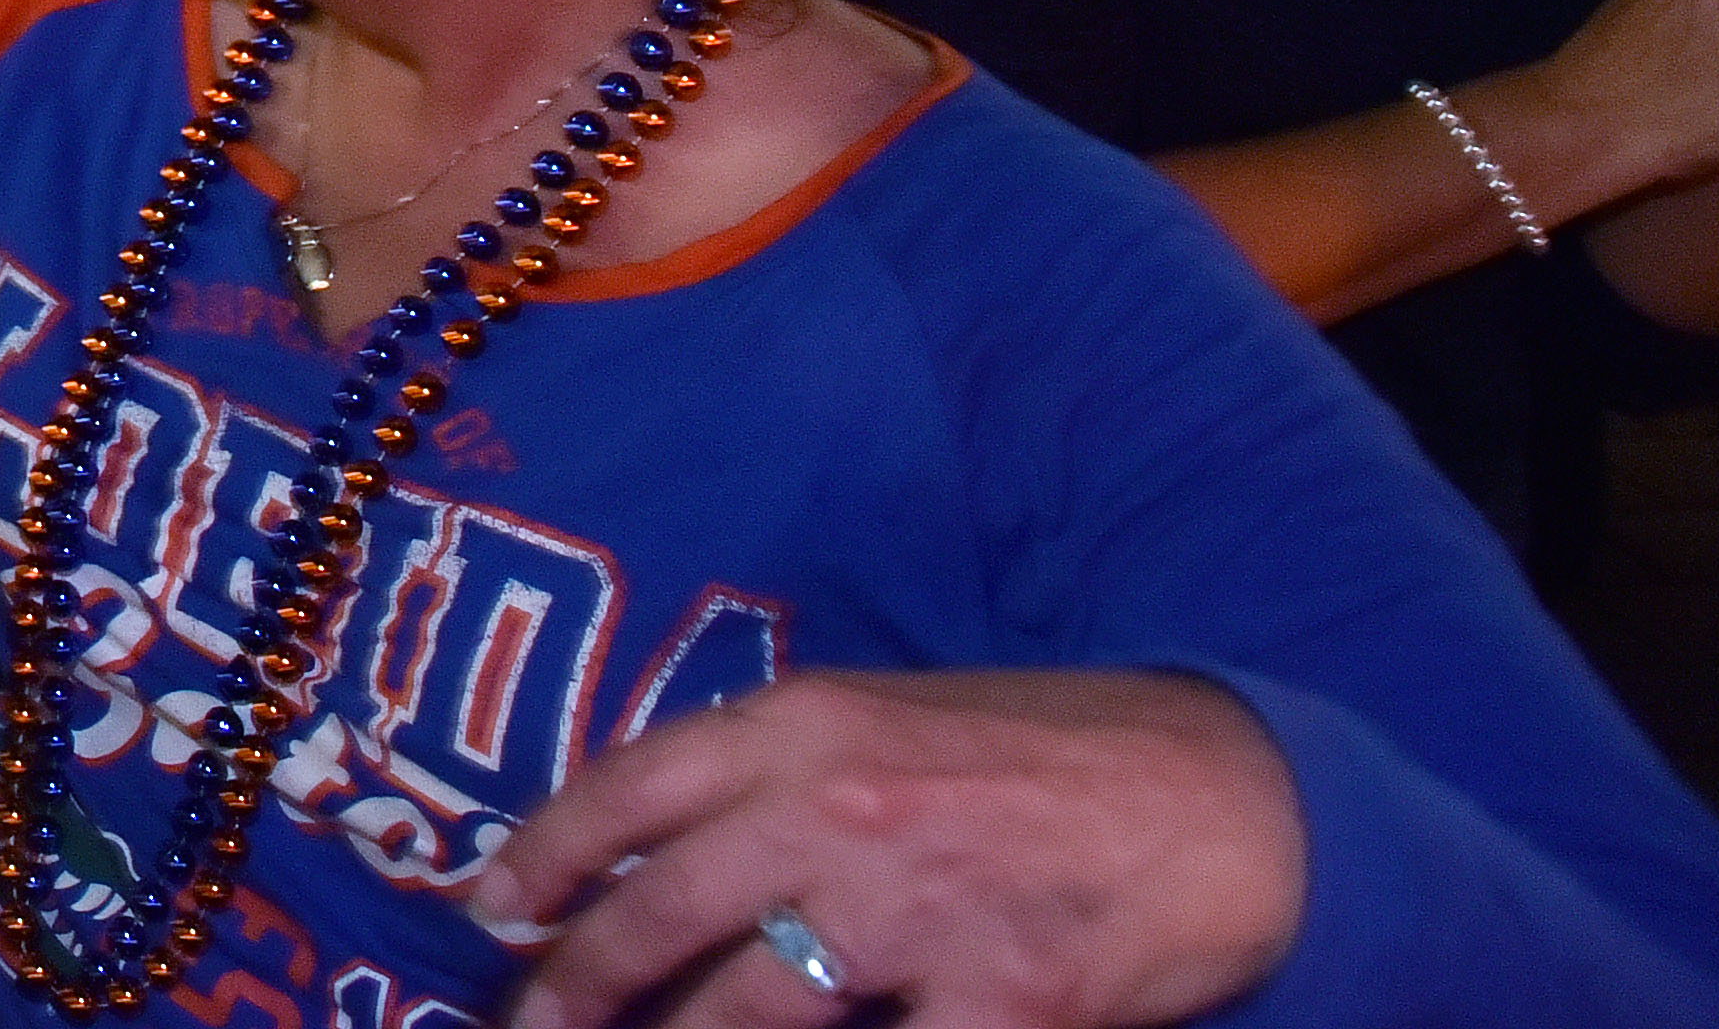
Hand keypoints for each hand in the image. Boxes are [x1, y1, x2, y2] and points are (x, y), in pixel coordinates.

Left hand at [477, 667, 1301, 1028]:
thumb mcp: (887, 719)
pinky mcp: (1006, 1001)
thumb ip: (775, 774)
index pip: (627, 788)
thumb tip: (655, 848)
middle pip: (660, 913)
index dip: (543, 857)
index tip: (489, 912)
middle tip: (532, 1025)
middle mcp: (839, 810)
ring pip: (744, 1017)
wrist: (1229, 793)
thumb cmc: (1047, 753)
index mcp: (805, 725)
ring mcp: (919, 913)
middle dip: (578, 985)